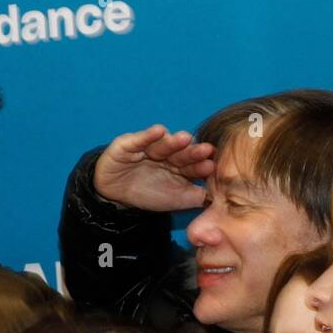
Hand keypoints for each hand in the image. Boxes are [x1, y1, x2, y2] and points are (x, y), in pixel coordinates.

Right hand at [93, 125, 213, 211]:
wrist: (113, 194)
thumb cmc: (146, 194)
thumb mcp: (173, 200)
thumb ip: (195, 197)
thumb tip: (218, 196)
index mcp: (181, 166)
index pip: (194, 165)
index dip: (201, 166)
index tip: (211, 166)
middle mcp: (169, 154)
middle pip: (182, 152)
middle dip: (193, 152)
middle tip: (205, 150)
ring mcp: (150, 146)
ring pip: (164, 144)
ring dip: (174, 142)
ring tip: (184, 139)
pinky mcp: (131, 142)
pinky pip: (141, 138)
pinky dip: (149, 135)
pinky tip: (159, 131)